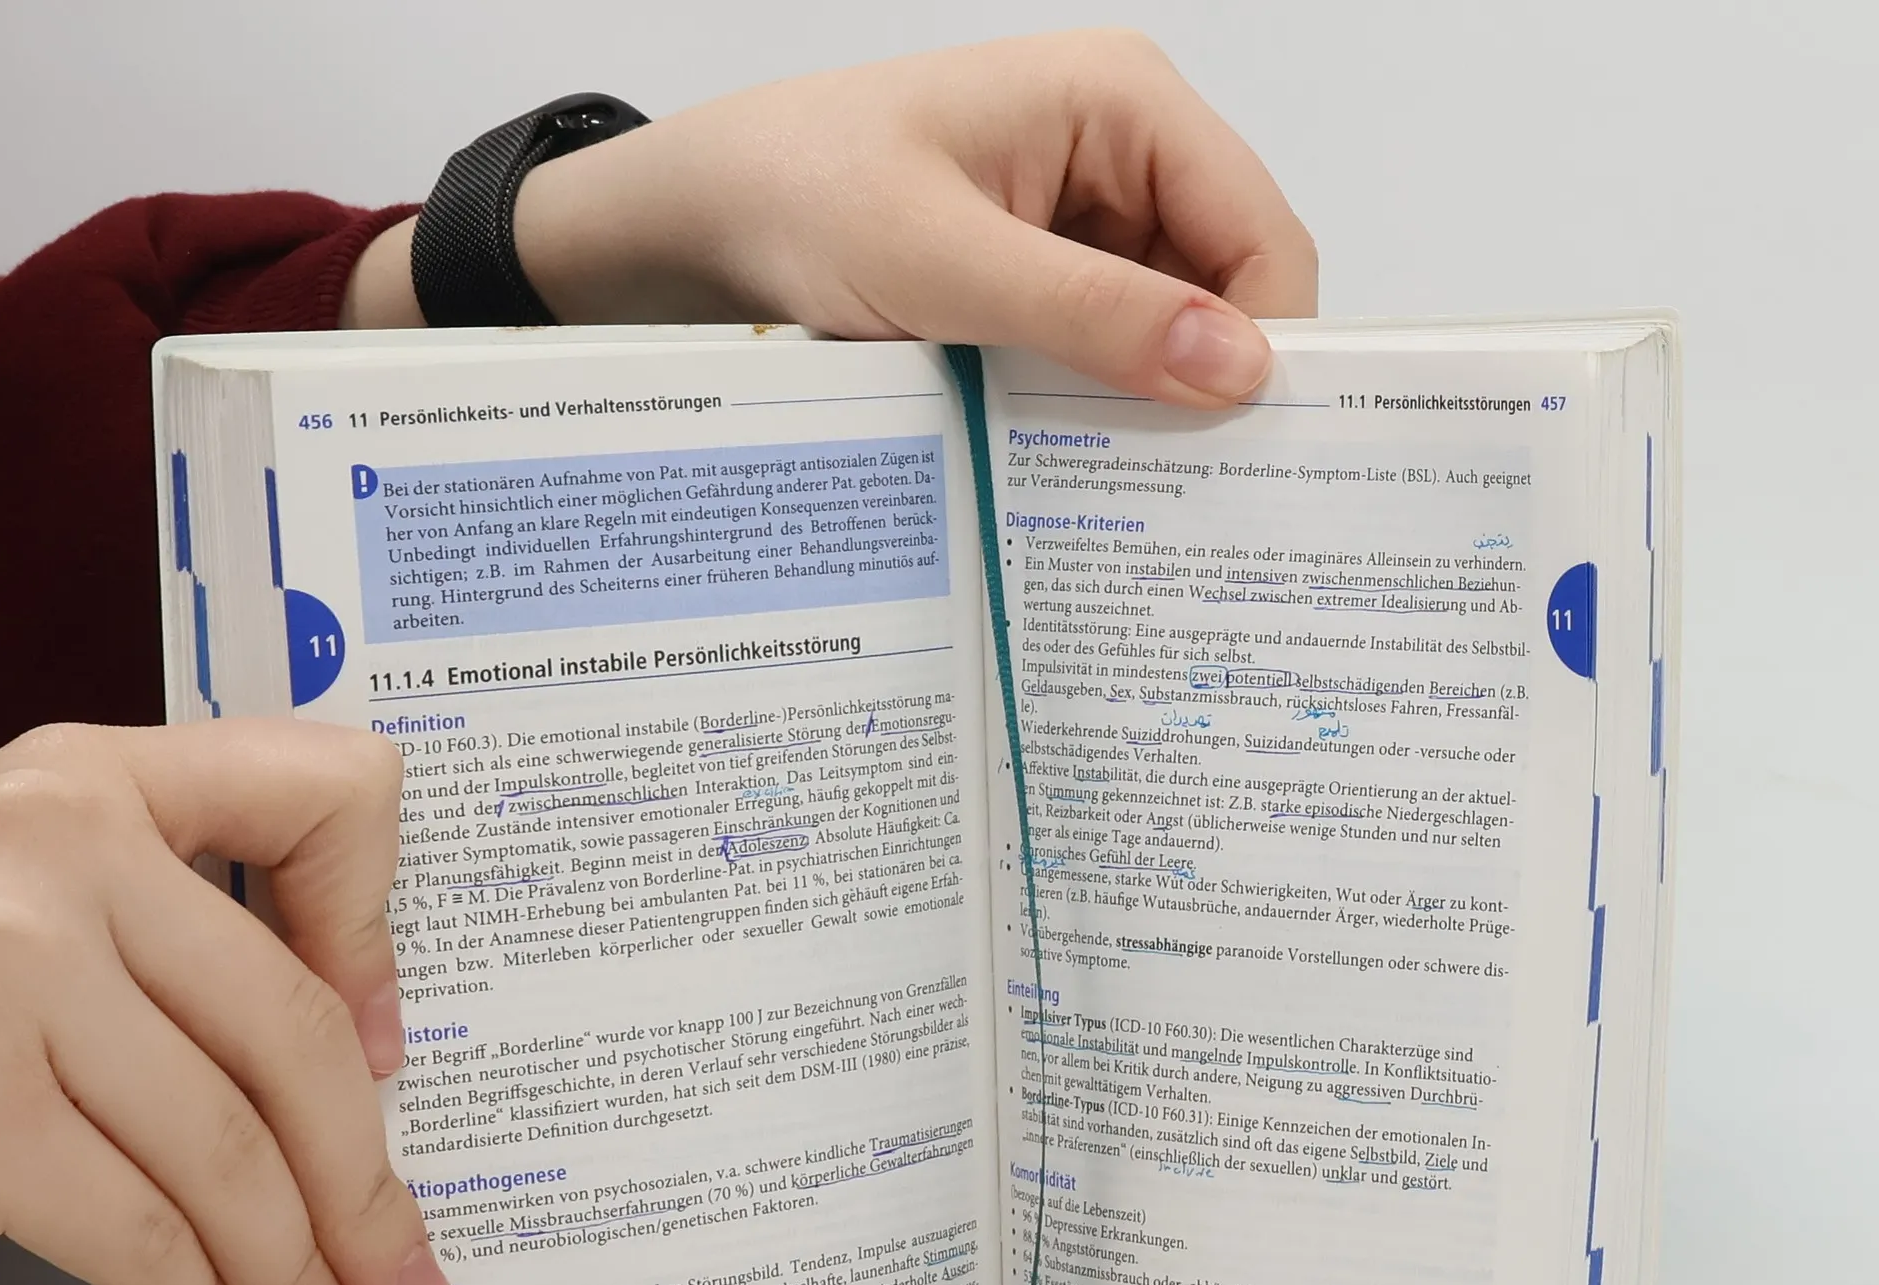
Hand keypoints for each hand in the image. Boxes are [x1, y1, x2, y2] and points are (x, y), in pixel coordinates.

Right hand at [0, 721, 455, 1284]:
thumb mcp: (22, 879)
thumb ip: (159, 926)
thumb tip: (341, 1073)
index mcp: (96, 782)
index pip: (322, 794)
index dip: (381, 930)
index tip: (391, 1051)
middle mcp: (61, 857)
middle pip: (293, 1039)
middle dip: (369, 1195)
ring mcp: (9, 978)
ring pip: (228, 1152)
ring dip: (302, 1277)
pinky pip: (134, 1226)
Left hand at [344, 31, 1315, 404]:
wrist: (697, 221)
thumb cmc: (801, 199)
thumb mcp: (947, 264)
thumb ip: (1093, 316)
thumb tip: (1238, 372)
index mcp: (1125, 101)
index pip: (1263, 236)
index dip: (1269, 347)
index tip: (1245, 459)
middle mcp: (1123, 150)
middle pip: (1227, 286)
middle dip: (1209, 383)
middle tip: (1187, 500)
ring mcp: (1085, 216)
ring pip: (1170, 329)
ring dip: (1149, 404)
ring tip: (1124, 491)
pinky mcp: (1044, 274)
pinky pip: (1106, 346)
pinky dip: (1097, 404)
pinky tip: (1073, 458)